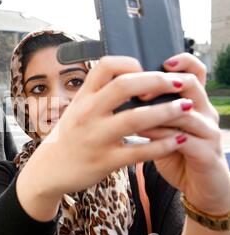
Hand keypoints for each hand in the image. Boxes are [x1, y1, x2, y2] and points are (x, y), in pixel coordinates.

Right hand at [20, 56, 195, 200]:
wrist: (49, 170)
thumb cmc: (68, 137)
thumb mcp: (75, 110)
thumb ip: (98, 95)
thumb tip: (131, 79)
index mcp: (82, 98)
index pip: (105, 66)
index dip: (130, 63)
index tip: (145, 70)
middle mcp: (87, 114)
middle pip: (125, 86)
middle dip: (157, 81)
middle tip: (178, 82)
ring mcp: (95, 138)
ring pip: (136, 118)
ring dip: (166, 111)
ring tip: (186, 108)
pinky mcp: (105, 161)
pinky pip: (139, 151)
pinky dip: (162, 145)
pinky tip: (177, 140)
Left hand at [139, 53, 229, 215]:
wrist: (200, 188)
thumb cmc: (176, 153)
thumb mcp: (162, 128)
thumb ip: (149, 111)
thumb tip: (120, 94)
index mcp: (195, 102)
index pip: (195, 71)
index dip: (181, 62)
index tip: (158, 62)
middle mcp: (205, 112)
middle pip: (191, 84)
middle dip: (162, 84)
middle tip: (139, 92)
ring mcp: (209, 132)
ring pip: (186, 112)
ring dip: (158, 112)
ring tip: (135, 114)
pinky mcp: (207, 154)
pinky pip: (184, 140)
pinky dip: (162, 137)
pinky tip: (144, 136)